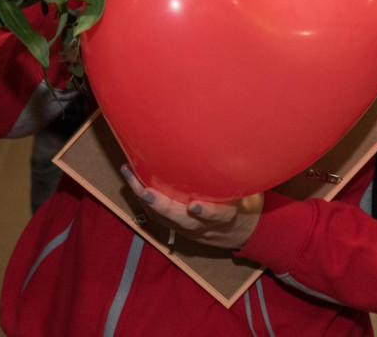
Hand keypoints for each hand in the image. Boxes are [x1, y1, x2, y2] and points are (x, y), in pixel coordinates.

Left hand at [120, 164, 263, 250]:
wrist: (237, 233)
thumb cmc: (241, 202)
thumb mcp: (248, 190)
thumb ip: (237, 175)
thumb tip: (234, 143)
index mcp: (227, 216)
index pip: (218, 216)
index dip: (207, 213)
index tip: (195, 207)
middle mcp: (204, 226)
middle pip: (182, 220)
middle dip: (163, 207)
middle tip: (147, 194)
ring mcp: (188, 228)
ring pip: (163, 217)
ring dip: (144, 197)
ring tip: (128, 173)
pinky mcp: (176, 226)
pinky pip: (156, 213)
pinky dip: (142, 196)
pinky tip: (131, 176)